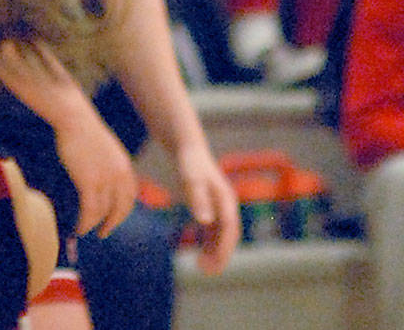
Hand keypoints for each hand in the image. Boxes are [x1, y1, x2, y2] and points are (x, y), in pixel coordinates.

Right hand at [51, 105, 136, 237]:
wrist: (74, 118)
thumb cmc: (85, 129)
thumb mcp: (106, 148)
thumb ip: (111, 165)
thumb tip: (107, 181)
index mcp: (125, 167)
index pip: (129, 198)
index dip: (122, 212)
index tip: (113, 219)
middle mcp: (119, 176)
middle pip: (119, 209)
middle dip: (111, 224)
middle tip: (102, 233)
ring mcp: (105, 180)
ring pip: (102, 212)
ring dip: (93, 225)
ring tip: (83, 230)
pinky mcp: (90, 182)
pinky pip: (89, 210)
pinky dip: (84, 223)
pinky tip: (78, 227)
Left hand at [176, 146, 239, 273]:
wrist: (189, 147)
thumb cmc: (190, 162)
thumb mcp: (191, 178)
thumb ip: (197, 198)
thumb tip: (205, 221)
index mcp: (226, 199)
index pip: (230, 229)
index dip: (224, 248)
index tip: (213, 264)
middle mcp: (227, 204)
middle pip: (229, 235)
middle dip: (221, 255)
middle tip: (206, 272)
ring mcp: (221, 205)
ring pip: (223, 235)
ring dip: (216, 251)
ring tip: (201, 266)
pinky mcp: (213, 206)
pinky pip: (216, 230)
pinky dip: (210, 242)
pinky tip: (200, 253)